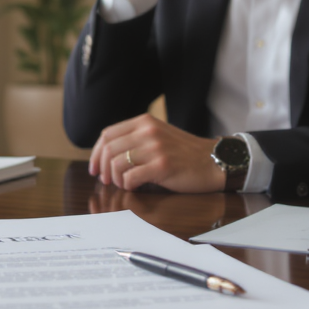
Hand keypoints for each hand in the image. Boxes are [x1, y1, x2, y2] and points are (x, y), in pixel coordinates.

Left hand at [88, 114, 226, 192]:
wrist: (214, 161)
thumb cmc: (184, 153)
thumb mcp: (158, 135)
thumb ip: (135, 138)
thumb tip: (105, 154)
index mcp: (144, 121)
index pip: (107, 135)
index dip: (96, 153)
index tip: (95, 168)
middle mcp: (148, 131)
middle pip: (108, 149)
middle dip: (102, 168)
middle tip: (106, 181)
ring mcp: (155, 148)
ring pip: (116, 164)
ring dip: (116, 179)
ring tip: (124, 184)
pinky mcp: (162, 166)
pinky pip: (130, 177)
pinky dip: (128, 185)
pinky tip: (135, 187)